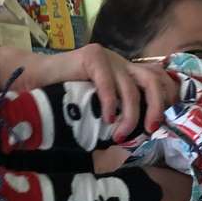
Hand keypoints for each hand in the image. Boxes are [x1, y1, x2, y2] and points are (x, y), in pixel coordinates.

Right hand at [7, 44, 177, 140]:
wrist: (35, 79)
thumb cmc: (67, 99)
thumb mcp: (100, 111)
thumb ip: (119, 118)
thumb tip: (138, 143)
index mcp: (128, 75)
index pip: (158, 84)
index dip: (166, 102)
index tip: (163, 126)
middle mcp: (123, 64)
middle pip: (153, 82)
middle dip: (157, 108)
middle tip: (151, 130)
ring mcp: (109, 59)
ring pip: (132, 88)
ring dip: (130, 116)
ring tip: (120, 135)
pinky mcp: (93, 57)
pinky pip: (109, 83)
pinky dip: (111, 104)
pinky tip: (106, 119)